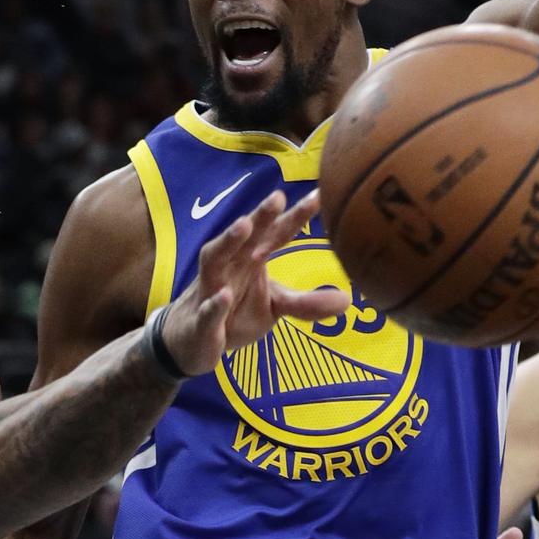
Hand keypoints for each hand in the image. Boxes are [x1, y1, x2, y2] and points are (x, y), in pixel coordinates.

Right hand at [161, 190, 348, 376]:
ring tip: (244, 225)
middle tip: (278, 196)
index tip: (320, 196)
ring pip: (215, 259)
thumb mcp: (274, 307)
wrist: (190, 342)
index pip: (275, 234)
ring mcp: (211, 290)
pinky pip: (207, 309)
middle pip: (244, 236)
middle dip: (259, 217)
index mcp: (250, 259)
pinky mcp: (202, 320)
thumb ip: (305, 303)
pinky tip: (225, 295)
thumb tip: (348, 300)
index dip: (296, 217)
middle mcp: (229, 266)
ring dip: (228, 241)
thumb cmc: (234, 314)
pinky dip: (215, 303)